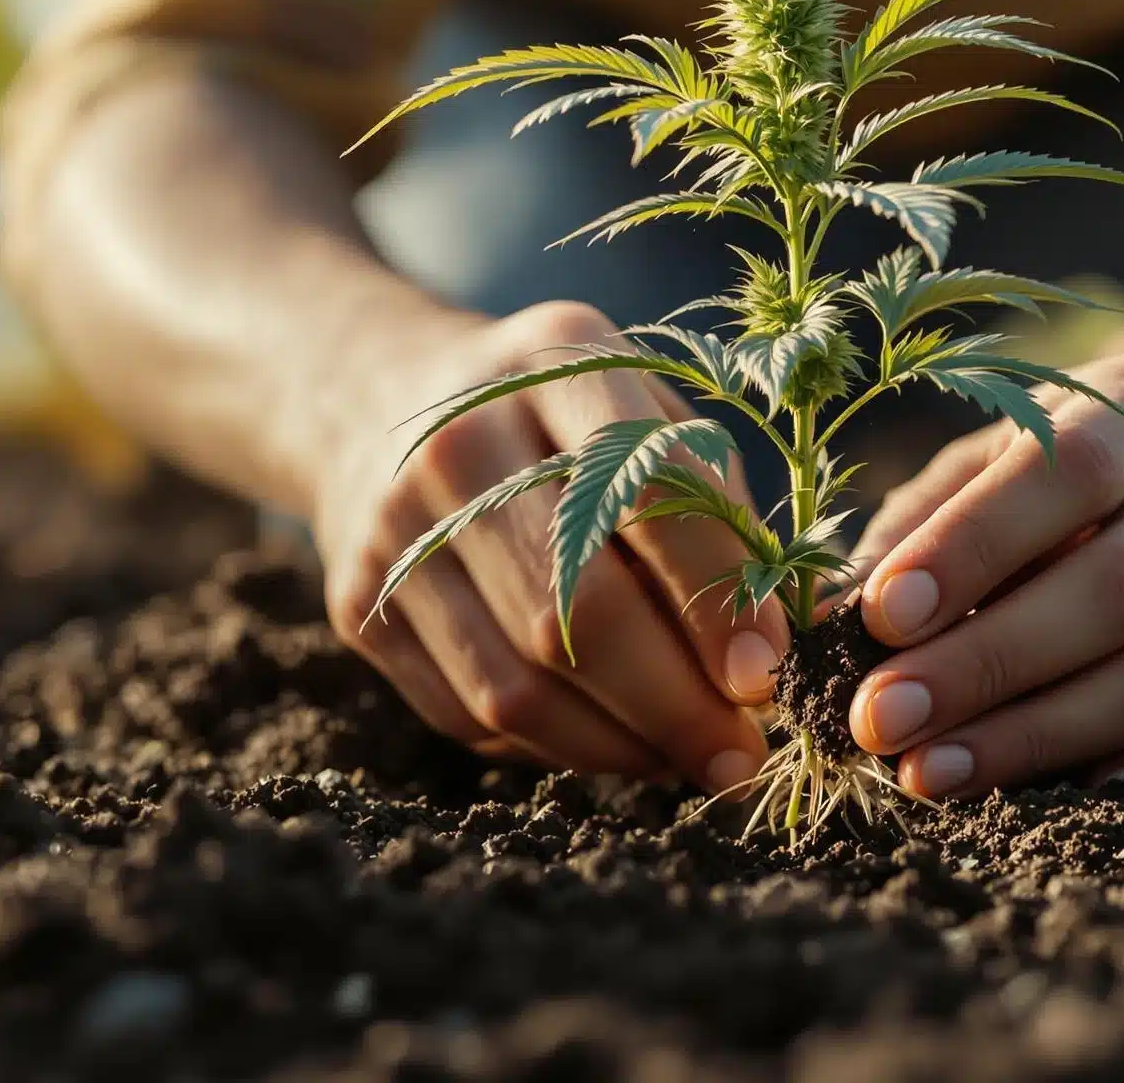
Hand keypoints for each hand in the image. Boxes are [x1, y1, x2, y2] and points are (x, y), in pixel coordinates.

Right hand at [313, 300, 787, 792]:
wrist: (379, 394)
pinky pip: (468, 713)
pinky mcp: (358, 604)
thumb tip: (763, 654)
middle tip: (740, 757)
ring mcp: (394, 529)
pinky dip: (554, 749)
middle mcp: (458, 442)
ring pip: (514, 685)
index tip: (765, 675)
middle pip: (571, 611)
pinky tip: (611, 741)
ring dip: (618, 746)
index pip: (643, 493)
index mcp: (551, 365)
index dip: (712, 598)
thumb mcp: (646, 410)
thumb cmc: (562, 420)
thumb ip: (713, 509)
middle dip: (673, 705)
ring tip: (686, 758)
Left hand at [841, 353, 1123, 797]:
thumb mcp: (986, 461)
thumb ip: (914, 530)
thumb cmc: (1050, 474)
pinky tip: (1041, 802)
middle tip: (880, 719)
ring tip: (927, 772)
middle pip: (1119, 591)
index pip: (1068, 474)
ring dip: (1034, 736)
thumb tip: (818, 625)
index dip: (973, 548)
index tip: (879, 617)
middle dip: (987, 665)